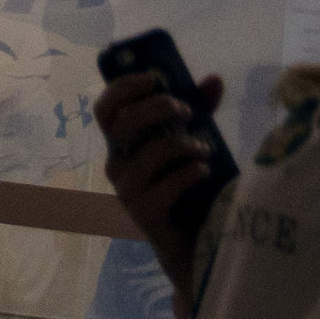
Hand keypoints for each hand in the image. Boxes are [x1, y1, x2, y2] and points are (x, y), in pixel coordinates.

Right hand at [94, 69, 224, 293]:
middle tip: (187, 111)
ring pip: (150, 153)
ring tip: (205, 150)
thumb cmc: (186, 184)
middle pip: (124, 124)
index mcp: (123, 145)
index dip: (122, 89)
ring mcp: (128, 191)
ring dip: (183, 144)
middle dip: (158, 109)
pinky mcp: (145, 214)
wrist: (193, 240)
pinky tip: (204, 171)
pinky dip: (189, 173)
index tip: (152, 78)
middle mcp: (118, 165)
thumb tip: (214, 79)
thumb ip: (201, 109)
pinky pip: (167, 185)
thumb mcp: (190, 139)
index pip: (105, 110)